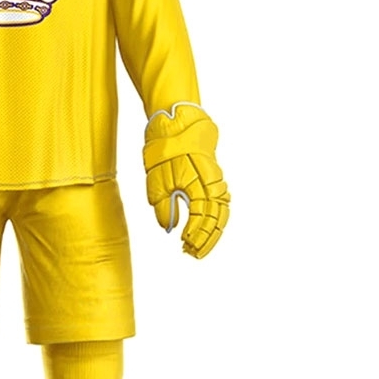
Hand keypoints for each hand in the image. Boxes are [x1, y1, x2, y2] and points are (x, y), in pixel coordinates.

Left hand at [143, 104, 229, 258]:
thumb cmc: (165, 151)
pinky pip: (221, 203)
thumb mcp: (156, 180)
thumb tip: (169, 228)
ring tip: (199, 248)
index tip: (184, 246)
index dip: (194, 235)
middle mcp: (212, 185)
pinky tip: (209, 229)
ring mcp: (216, 181)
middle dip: (206, 240)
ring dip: (212, 232)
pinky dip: (217, 219)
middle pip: (216, 220)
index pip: (202, 218)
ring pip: (222, 213)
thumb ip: (163, 207)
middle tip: (192, 254)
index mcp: (198, 185)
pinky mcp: (214, 178)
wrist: (179, 124)